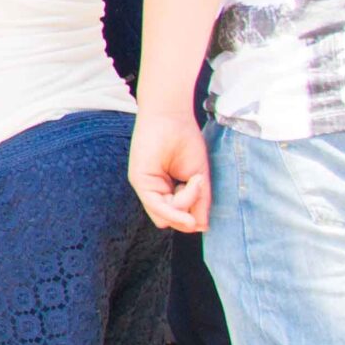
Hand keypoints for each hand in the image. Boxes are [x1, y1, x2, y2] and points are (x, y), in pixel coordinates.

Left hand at [128, 110, 211, 232]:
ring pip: (166, 216)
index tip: (204, 194)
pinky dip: (179, 200)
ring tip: (196, 180)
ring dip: (186, 203)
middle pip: (172, 221)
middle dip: (189, 212)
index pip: (179, 217)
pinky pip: (158, 205)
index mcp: (168, 191)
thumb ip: (199, 203)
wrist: (172, 116)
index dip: (194, 215)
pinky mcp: (140, 181)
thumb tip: (201, 228)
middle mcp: (155, 191)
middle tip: (199, 185)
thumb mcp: (198, 177)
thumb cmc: (185, 141)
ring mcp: (146, 187)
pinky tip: (194, 184)